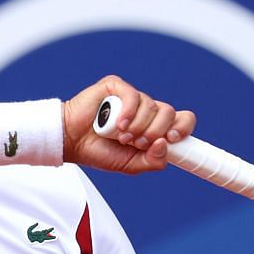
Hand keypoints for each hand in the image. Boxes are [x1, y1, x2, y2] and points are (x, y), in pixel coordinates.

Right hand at [60, 75, 195, 173]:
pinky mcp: (117, 87)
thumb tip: (165, 144)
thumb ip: (152, 161)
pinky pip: (134, 96)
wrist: (71, 142)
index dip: (183, 128)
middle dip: (155, 132)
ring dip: (138, 127)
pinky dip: (129, 113)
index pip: (182, 120)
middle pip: (169, 113)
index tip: (173, 140)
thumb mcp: (130, 165)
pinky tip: (118, 125)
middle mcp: (145, 110)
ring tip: (120, 136)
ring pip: (152, 106)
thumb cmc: (97, 151)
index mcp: (153, 127)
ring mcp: (132, 98)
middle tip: (136, 143)